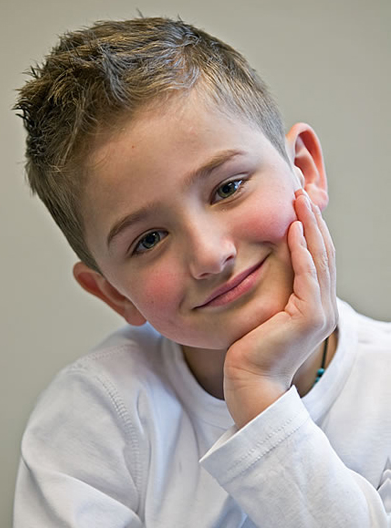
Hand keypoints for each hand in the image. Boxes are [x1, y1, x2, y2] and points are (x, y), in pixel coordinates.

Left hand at [223, 190, 337, 427]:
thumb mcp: (262, 312)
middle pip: (322, 251)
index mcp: (313, 304)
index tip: (295, 201)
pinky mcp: (308, 317)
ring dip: (310, 226)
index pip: (315, 256)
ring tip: (299, 198)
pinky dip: (302, 250)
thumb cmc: (249, 350)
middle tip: (299, 189)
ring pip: (319, 258)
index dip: (308, 227)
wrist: (250, 383)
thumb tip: (258, 264)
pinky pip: (308, 275)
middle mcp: (322, 305)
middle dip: (311, 218)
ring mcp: (319, 311)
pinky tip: (293, 229)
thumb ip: (269, 290)